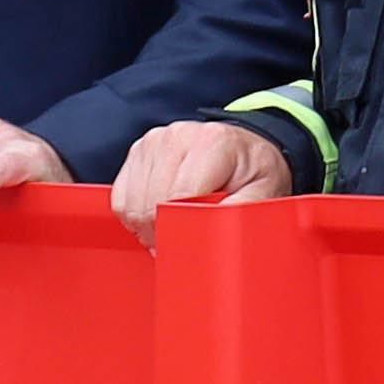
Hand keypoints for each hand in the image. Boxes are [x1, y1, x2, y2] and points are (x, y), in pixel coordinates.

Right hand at [111, 120, 291, 245]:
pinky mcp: (139, 150)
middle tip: (182, 244)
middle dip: (162, 232)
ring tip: (173, 228)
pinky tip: (158, 216)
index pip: (177, 197)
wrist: (247, 147)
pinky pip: (120, 195)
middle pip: (149, 202)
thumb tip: (207, 241)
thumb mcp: (264, 193)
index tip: (190, 247)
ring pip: (130, 202)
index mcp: (212, 143)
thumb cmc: (255, 171)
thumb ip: (237, 215)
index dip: (178, 230)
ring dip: (146, 225)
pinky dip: (133, 214)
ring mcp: (154, 140)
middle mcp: (179, 136)